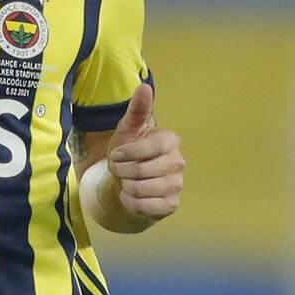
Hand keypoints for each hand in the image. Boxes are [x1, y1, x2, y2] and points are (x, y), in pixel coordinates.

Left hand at [105, 81, 183, 225]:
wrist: (128, 182)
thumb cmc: (128, 153)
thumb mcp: (128, 131)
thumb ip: (137, 111)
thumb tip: (145, 87)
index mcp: (170, 141)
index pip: (147, 149)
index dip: (126, 154)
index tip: (116, 155)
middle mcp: (178, 162)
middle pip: (142, 171)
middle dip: (122, 172)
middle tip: (118, 170)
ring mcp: (177, 185)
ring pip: (142, 190)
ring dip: (125, 187)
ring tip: (125, 181)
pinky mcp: (171, 205)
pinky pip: (145, 207)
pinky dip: (130, 203)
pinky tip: (130, 196)